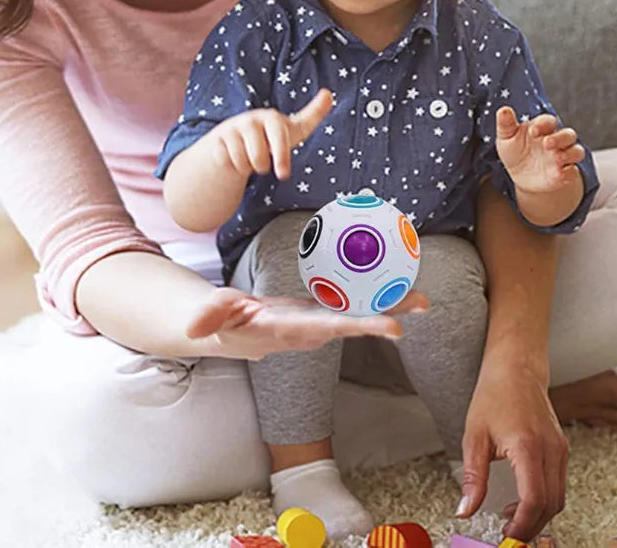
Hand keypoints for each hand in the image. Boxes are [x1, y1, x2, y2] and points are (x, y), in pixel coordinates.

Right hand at [186, 286, 428, 359]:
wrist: (232, 333)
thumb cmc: (223, 323)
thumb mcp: (212, 316)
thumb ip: (208, 316)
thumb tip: (194, 327)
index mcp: (289, 330)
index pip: (328, 328)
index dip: (360, 326)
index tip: (392, 328)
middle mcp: (310, 331)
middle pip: (353, 323)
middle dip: (386, 316)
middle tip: (421, 305)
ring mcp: (318, 324)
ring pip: (357, 314)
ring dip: (389, 305)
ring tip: (422, 296)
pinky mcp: (320, 313)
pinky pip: (351, 303)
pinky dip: (373, 294)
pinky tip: (395, 282)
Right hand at [210, 88, 332, 179]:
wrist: (235, 139)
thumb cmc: (269, 135)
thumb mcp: (292, 128)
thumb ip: (313, 114)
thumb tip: (329, 94)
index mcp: (270, 117)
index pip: (278, 138)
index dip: (281, 157)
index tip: (284, 175)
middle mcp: (249, 120)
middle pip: (258, 159)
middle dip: (262, 167)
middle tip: (263, 161)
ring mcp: (231, 129)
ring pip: (242, 163)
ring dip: (247, 167)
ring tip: (249, 157)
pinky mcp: (216, 140)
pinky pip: (227, 163)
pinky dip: (232, 167)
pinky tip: (234, 157)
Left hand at [457, 360, 568, 541]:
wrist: (516, 368)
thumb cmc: (494, 394)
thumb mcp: (475, 435)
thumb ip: (473, 477)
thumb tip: (465, 510)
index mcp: (528, 446)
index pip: (534, 500)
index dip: (521, 525)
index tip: (507, 537)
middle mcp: (551, 450)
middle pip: (550, 505)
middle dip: (530, 527)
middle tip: (508, 535)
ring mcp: (561, 449)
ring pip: (558, 498)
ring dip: (538, 515)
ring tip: (511, 520)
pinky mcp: (562, 449)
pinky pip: (559, 484)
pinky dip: (544, 500)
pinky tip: (522, 500)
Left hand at [495, 107, 584, 194]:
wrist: (518, 175)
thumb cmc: (515, 150)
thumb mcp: (506, 137)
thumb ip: (506, 124)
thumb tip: (503, 110)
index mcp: (542, 128)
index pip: (549, 121)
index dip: (544, 124)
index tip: (532, 131)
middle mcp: (556, 141)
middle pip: (569, 135)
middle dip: (561, 138)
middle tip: (547, 143)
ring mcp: (562, 158)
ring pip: (577, 152)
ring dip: (570, 154)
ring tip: (557, 158)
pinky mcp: (565, 174)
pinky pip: (573, 172)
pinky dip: (570, 173)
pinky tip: (559, 174)